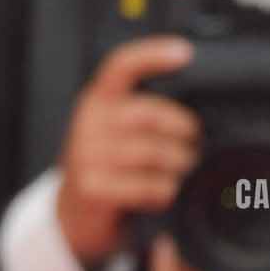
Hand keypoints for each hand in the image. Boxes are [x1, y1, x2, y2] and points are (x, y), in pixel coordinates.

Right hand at [54, 35, 200, 266]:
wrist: (74, 218)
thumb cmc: (106, 171)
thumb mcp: (116, 133)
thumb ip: (143, 114)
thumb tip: (195, 113)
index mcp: (97, 101)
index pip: (121, 66)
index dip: (153, 55)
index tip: (183, 52)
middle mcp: (89, 122)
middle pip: (150, 114)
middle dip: (184, 130)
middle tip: (195, 144)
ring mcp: (87, 155)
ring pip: (154, 153)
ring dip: (179, 165)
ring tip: (181, 171)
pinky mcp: (93, 187)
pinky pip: (148, 186)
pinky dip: (164, 192)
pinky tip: (162, 194)